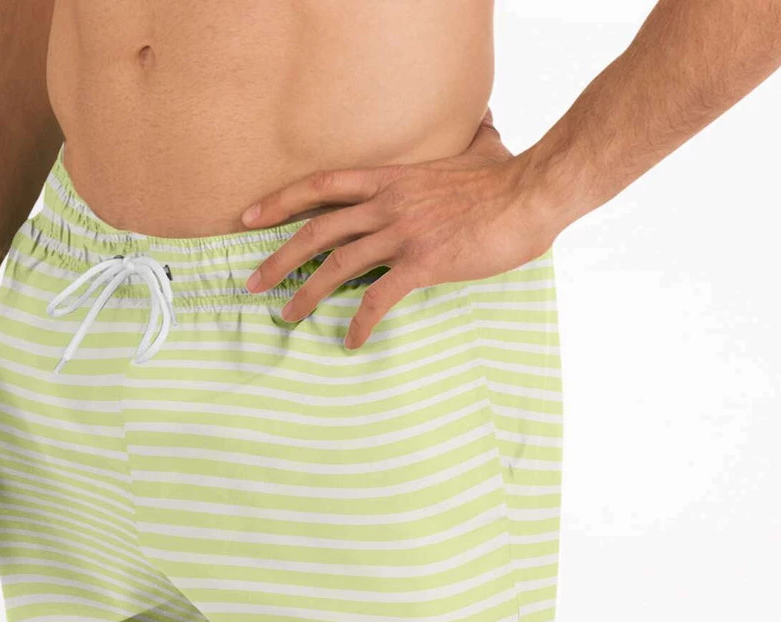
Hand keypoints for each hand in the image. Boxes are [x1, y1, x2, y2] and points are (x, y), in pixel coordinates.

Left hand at [241, 117, 558, 347]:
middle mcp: (387, 204)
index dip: (279, 201)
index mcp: (390, 179)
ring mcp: (402, 233)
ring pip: (337, 264)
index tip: (249, 217)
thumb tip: (483, 121)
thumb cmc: (507, 179)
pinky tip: (350, 340)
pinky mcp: (423, 262)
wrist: (532, 195)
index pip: (321, 185)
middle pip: (316, 229)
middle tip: (252, 282)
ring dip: (306, 294)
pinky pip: (379, 298)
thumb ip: (470, 141)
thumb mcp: (480, 151)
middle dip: (278, 258)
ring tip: (286, 317)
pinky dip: (360, 322)